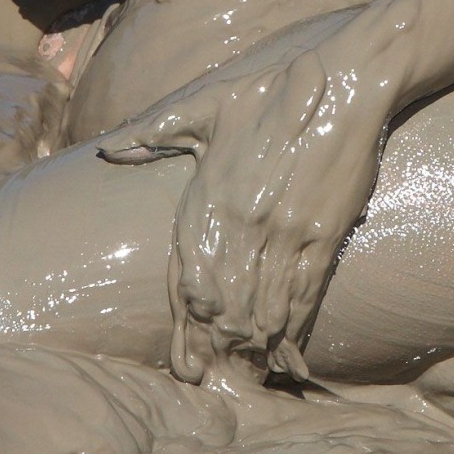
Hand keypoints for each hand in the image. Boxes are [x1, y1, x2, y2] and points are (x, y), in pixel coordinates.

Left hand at [98, 15, 407, 384]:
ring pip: (265, 303)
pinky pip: (306, 290)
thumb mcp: (205, 102)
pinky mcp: (325, 231)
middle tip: (207, 377)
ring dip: (254, 343)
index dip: (184, 316)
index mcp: (210, 193)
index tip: (182, 352)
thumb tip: (107, 149)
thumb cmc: (273, 82)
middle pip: (224, 299)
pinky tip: (288, 347)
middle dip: (215, 343)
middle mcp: (245, 220)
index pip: (187, 269)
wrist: (346, 77)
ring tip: (244, 373)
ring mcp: (287, 230)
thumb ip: (155, 131)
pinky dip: (296, 324)